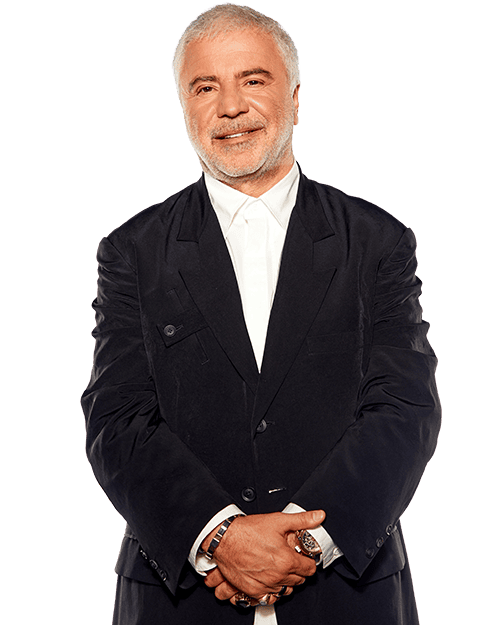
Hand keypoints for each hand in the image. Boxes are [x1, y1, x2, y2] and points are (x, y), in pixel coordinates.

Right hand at [202, 509, 324, 601]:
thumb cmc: (248, 530)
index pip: (309, 569)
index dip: (308, 561)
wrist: (224, 539)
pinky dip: (272, 590)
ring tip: (280, 567)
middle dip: (298, 569)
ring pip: (286, 590)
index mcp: (286, 560)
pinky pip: (270, 597)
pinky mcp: (253, 590)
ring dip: (286, 580)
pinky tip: (270, 577)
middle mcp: (277, 576)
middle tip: (290, 558)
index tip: (304, 556)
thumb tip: (318, 516)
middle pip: (299, 580)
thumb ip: (302, 520)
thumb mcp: (278, 520)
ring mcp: (265, 585)